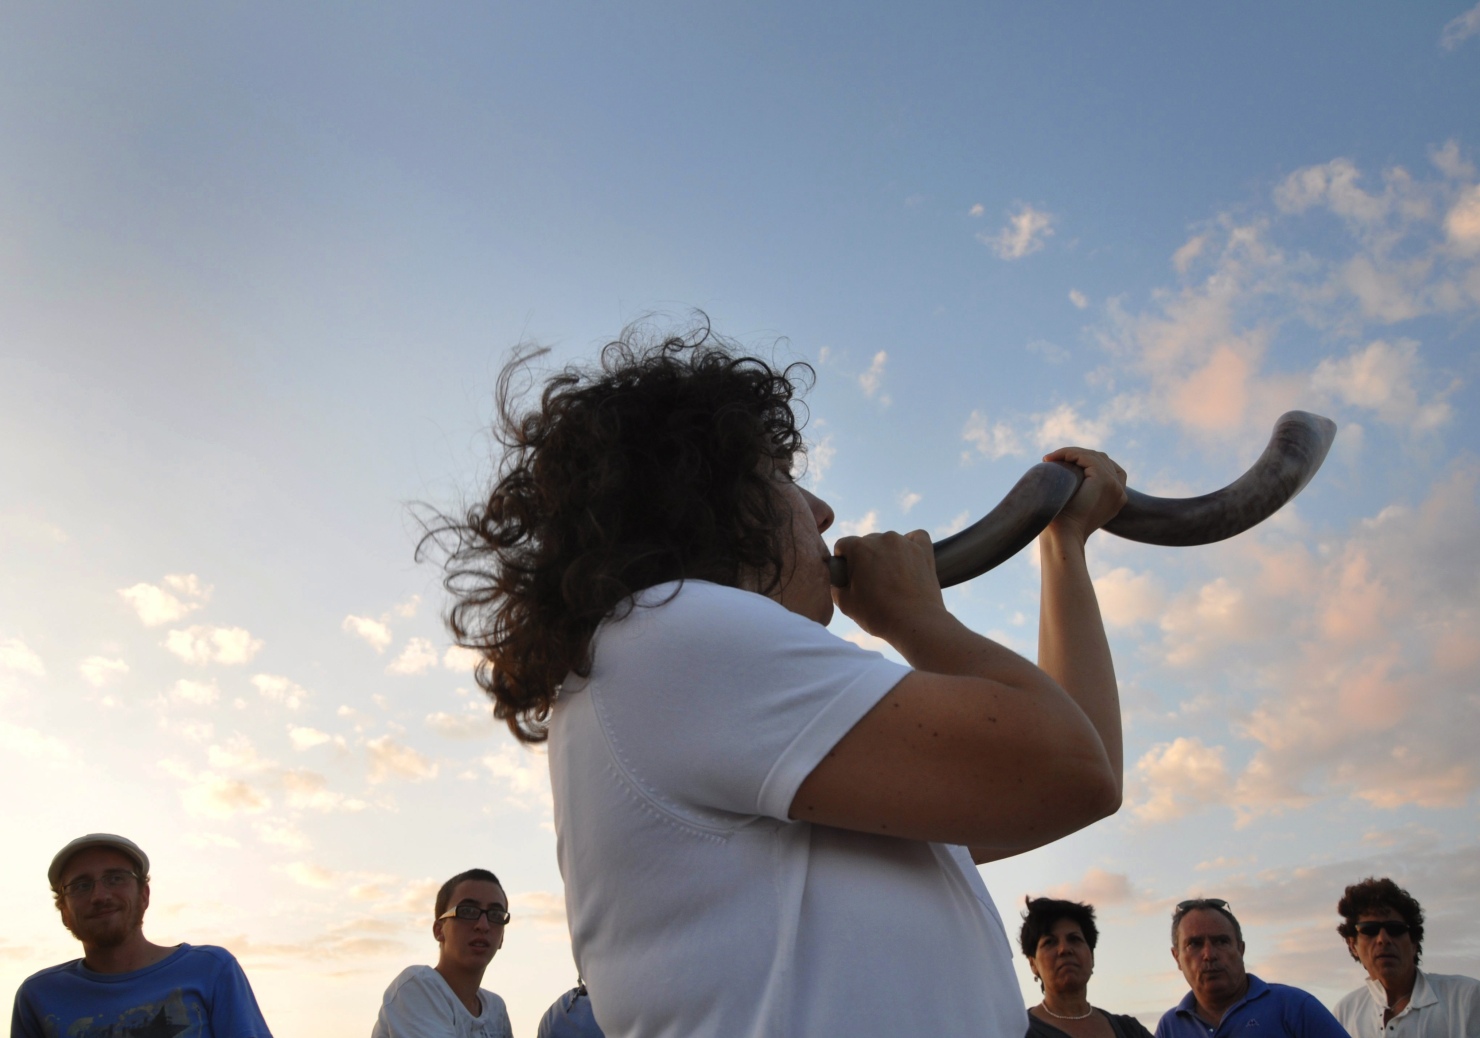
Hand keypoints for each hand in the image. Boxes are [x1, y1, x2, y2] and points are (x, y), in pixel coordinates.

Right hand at [831, 529, 945, 640]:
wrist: (915, 624)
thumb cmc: (879, 615)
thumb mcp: (846, 603)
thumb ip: (835, 586)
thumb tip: (835, 579)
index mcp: (859, 548)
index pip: (843, 546)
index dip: (843, 562)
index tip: (849, 577)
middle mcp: (882, 538)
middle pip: (866, 543)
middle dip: (865, 559)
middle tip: (871, 583)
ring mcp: (905, 543)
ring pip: (889, 542)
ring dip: (887, 554)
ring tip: (891, 579)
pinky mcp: (924, 550)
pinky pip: (916, 538)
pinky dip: (910, 546)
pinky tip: (908, 560)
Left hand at [1042, 447, 1127, 541]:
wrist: (1062, 536)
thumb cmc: (1062, 526)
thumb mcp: (1075, 505)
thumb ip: (1080, 491)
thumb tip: (1066, 476)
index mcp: (1116, 499)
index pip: (1109, 469)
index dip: (1088, 462)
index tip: (1065, 464)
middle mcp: (1119, 492)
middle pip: (1102, 460)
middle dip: (1078, 456)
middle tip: (1053, 459)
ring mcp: (1114, 485)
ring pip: (1093, 456)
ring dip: (1070, 453)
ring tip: (1049, 459)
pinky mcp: (1103, 479)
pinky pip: (1086, 457)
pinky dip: (1067, 453)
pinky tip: (1050, 459)